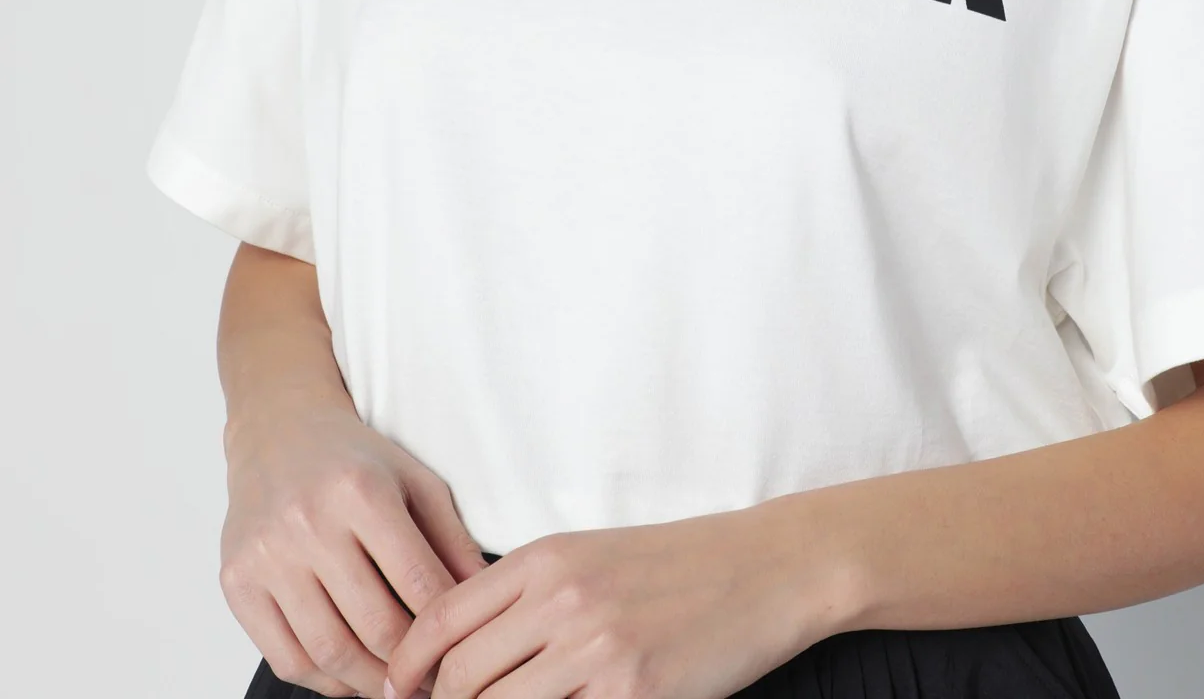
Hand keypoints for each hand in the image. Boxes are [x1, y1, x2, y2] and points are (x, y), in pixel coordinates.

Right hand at [219, 394, 488, 697]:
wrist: (278, 433)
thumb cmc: (356, 460)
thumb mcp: (415, 480)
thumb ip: (451, 538)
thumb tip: (486, 597)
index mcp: (361, 492)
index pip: (417, 581)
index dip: (446, 629)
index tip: (462, 650)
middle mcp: (309, 522)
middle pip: (373, 625)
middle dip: (411, 666)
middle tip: (433, 681)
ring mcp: (267, 555)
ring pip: (328, 651)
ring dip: (370, 683)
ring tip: (397, 686)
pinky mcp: (236, 581)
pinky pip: (285, 656)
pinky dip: (323, 680)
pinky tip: (351, 676)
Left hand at [383, 504, 848, 698]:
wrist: (765, 567)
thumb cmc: (678, 563)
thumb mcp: (593, 555)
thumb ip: (530, 594)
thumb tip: (464, 650)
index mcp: (546, 557)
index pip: (442, 617)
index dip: (408, 664)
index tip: (402, 690)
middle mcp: (562, 599)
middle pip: (460, 676)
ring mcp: (597, 650)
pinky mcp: (632, 693)